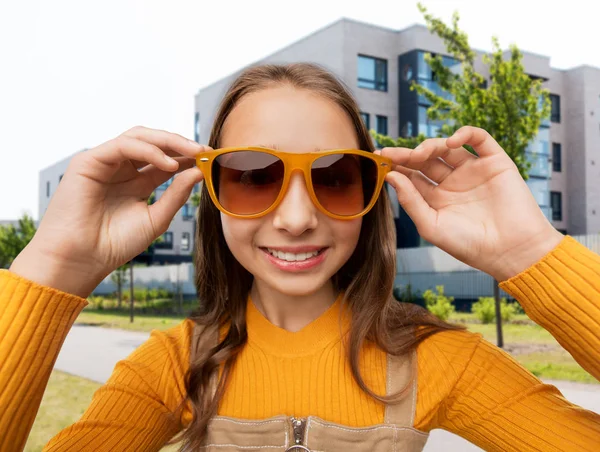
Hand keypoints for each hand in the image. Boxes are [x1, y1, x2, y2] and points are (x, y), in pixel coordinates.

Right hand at [10, 126, 207, 297]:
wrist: (81, 260)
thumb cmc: (114, 244)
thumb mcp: (156, 219)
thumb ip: (176, 195)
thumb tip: (198, 172)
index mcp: (137, 181)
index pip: (165, 160)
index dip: (187, 157)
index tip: (210, 159)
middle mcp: (121, 168)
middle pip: (153, 143)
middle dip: (180, 144)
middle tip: (203, 150)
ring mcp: (105, 162)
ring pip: (139, 137)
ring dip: (168, 141)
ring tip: (192, 152)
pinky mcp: (89, 161)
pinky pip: (123, 146)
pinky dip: (148, 151)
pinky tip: (168, 164)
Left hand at [381, 126, 562, 281]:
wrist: (511, 250)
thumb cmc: (469, 245)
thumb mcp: (431, 225)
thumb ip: (410, 200)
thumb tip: (390, 176)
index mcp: (436, 198)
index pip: (411, 175)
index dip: (396, 166)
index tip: (380, 159)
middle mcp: (452, 182)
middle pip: (425, 159)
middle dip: (408, 154)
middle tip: (393, 154)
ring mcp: (473, 170)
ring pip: (447, 147)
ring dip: (431, 145)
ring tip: (420, 153)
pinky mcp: (494, 162)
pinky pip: (479, 139)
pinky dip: (464, 134)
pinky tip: (451, 142)